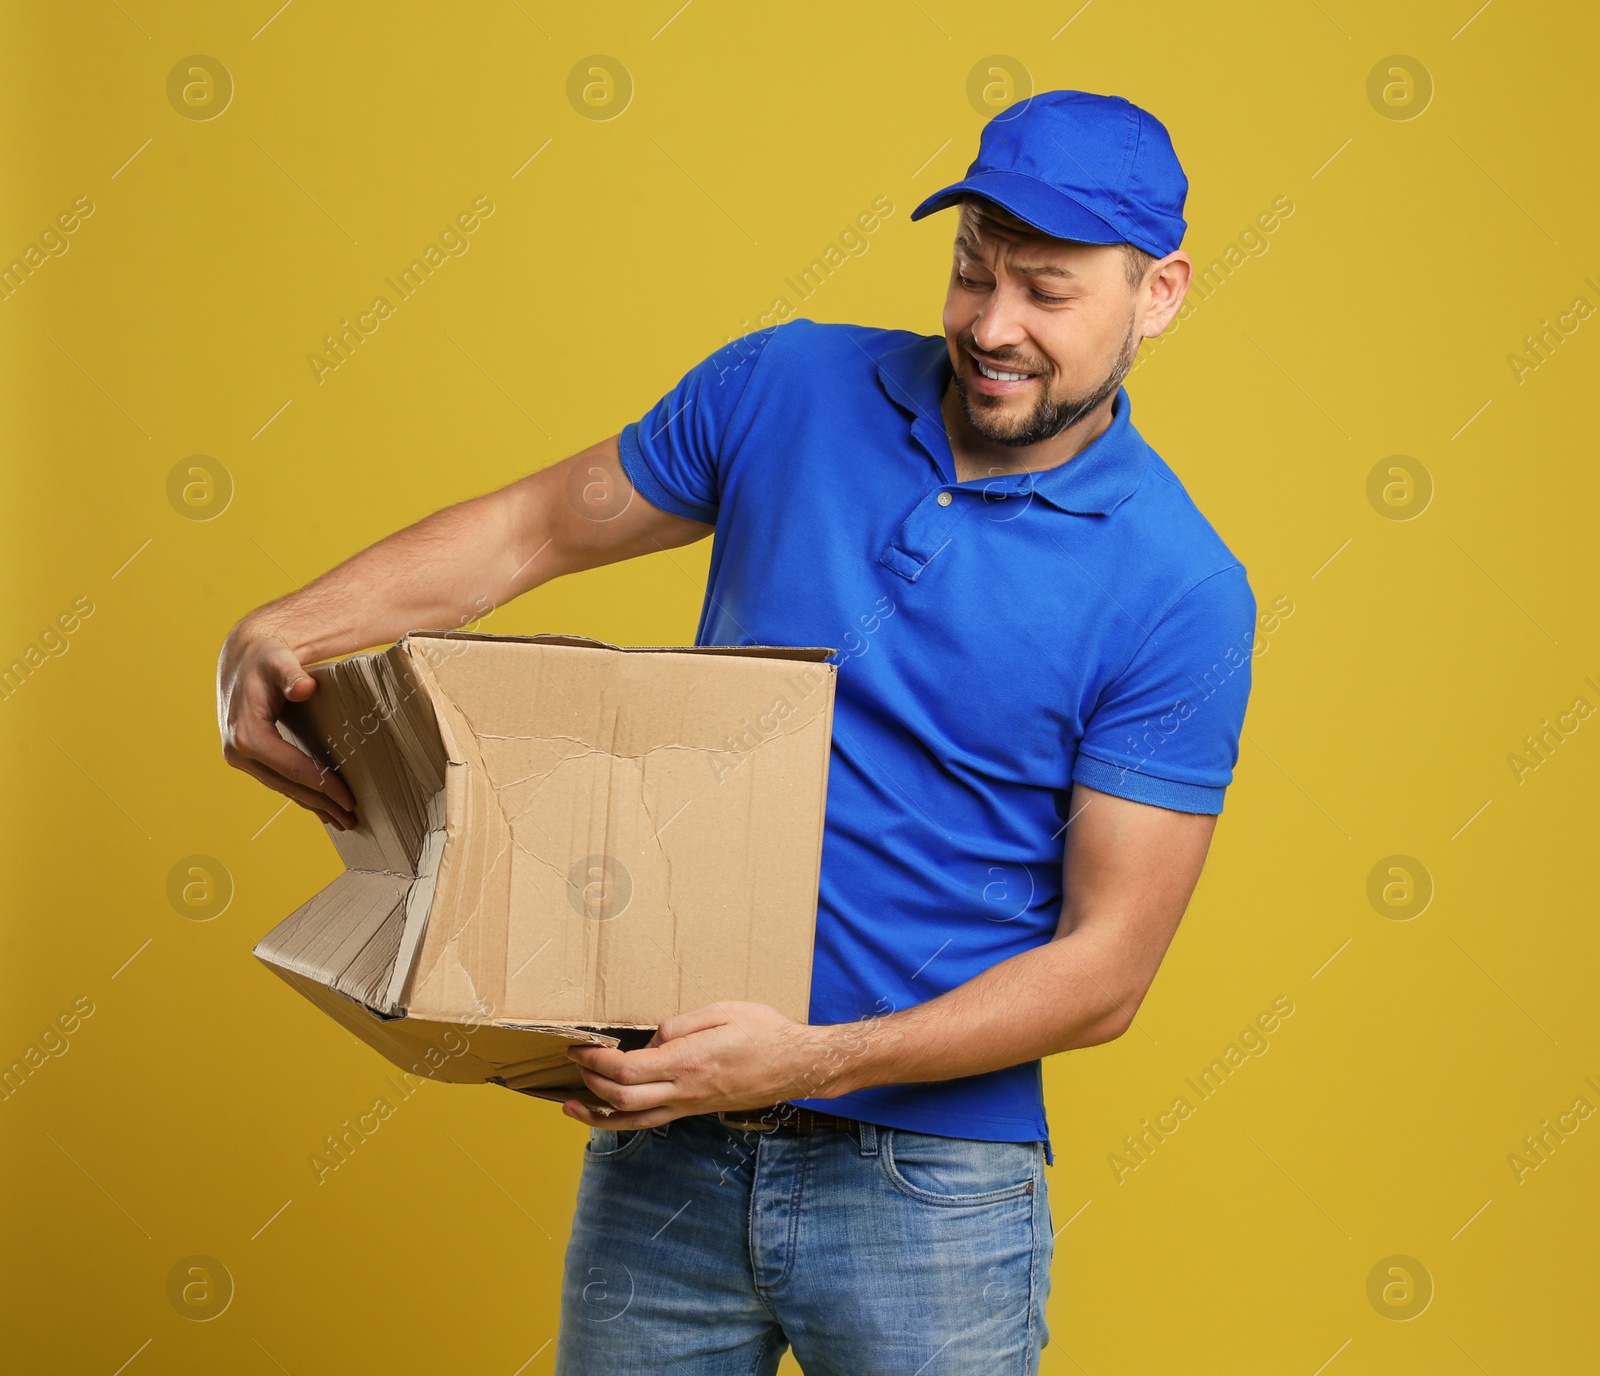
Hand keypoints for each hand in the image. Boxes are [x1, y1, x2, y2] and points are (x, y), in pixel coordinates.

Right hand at [216, 625, 356, 829]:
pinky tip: (322, 809)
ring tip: (343, 820)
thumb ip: (292, 674)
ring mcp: (242, 758)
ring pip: (283, 788)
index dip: (322, 784)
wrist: (244, 658)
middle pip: (288, 785)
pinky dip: (302, 795)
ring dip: (313, 805)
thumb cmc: (266, 658)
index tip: (348, 797)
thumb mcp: (278, 660)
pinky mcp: (250, 759)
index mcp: (246, 734)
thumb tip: (305, 688)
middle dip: (321, 803)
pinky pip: (279, 781)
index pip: (291, 767)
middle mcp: (238, 752)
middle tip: (353, 818)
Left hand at [562, 1002, 843, 1130]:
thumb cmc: (764, 1032)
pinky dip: (623, 1118)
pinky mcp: (695, 1110)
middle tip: (575, 1061)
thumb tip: (652, 1038)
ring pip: (634, 1120)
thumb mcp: (723, 1011)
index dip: (596, 1060)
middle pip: (623, 1098)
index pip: (627, 1069)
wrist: (796, 1065)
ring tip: (571, 1105)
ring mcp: (689, 1105)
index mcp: (688, 1062)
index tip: (579, 1047)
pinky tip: (610, 1110)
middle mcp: (684, 1091)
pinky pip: (652, 1121)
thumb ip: (681, 1025)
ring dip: (598, 1113)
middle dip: (591, 1081)